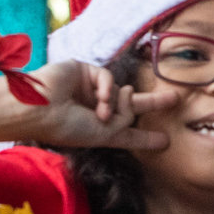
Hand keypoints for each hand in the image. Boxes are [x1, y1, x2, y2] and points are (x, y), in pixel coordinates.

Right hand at [0, 60, 174, 152]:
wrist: (37, 110)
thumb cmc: (64, 127)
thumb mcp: (102, 135)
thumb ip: (125, 124)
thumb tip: (134, 100)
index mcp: (96, 127)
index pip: (126, 132)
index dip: (144, 137)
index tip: (165, 143)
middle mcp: (94, 108)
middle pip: (131, 104)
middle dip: (153, 103)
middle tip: (176, 99)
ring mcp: (89, 89)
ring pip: (122, 91)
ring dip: (116, 104)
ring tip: (101, 114)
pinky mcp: (84, 70)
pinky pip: (108, 78)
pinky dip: (107, 89)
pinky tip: (98, 100)